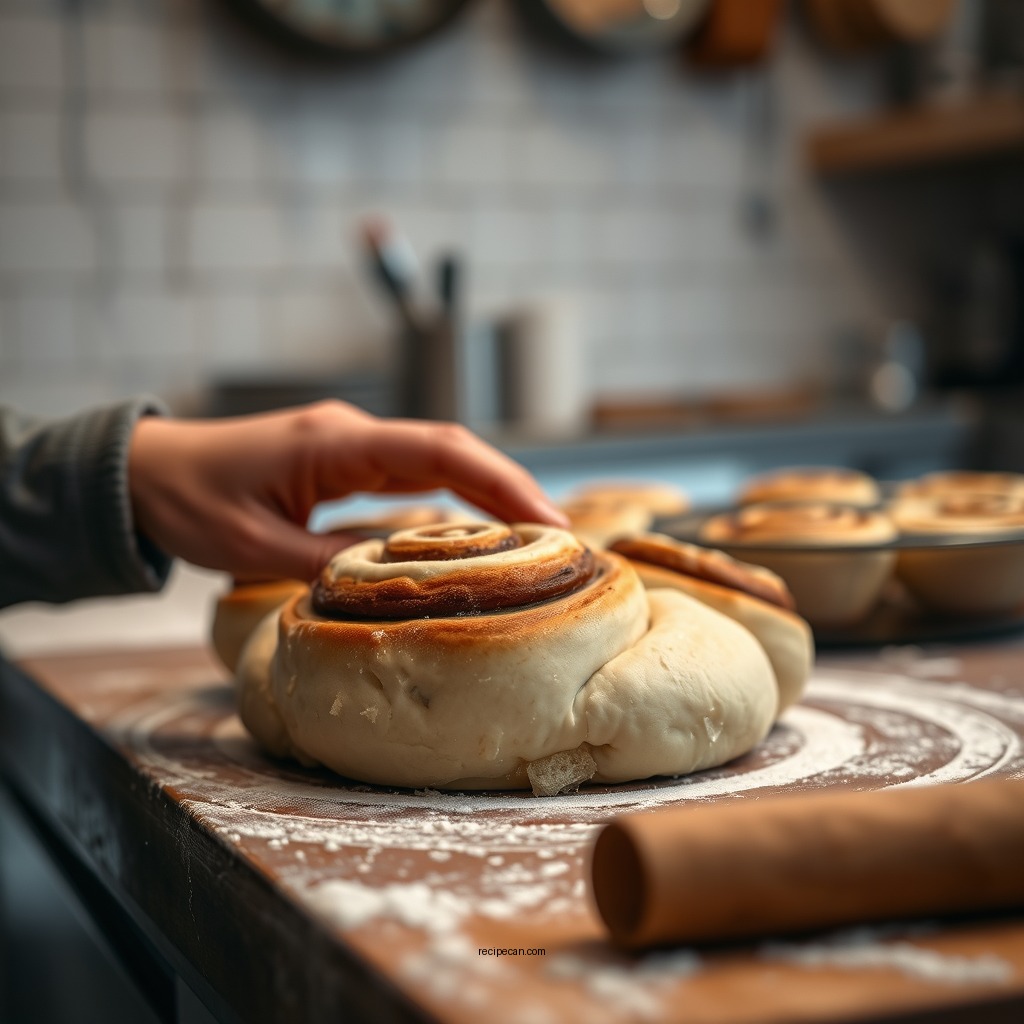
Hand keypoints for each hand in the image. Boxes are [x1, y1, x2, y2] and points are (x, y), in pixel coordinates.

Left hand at [128, 401, 568, 581]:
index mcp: (334, 444)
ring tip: (537, 540)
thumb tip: (397, 591)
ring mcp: (353, 448)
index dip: (499, 481)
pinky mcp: (347, 465)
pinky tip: (477, 534)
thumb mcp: (249, 545)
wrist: (148, 472)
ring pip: (440, 462)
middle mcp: (354, 437)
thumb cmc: (190, 500)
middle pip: (453, 451)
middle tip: (563, 538)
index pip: (438, 450)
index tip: (546, 520)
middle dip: (512, 488)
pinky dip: (455, 502)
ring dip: (490, 495)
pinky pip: (415, 478)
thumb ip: (325, 564)